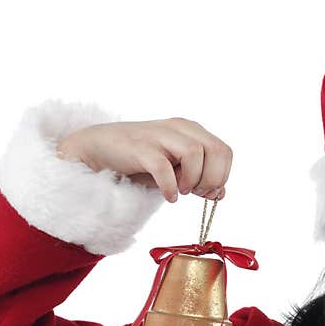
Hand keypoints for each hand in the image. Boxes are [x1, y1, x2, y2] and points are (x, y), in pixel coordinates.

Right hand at [56, 117, 231, 202]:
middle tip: (194, 192)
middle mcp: (179, 128)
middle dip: (211, 178)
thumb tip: (220, 194)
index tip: (205, 191)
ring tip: (179, 191)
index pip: (225, 152)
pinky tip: (168, 196)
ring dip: (192, 179)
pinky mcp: (140, 148)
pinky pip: (164, 167)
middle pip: (216, 150)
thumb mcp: (175, 171)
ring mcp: (159, 135)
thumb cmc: (141, 162)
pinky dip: (170, 186)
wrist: (100, 149)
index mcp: (191, 130)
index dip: (221, 176)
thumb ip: (198, 180)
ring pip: (195, 153)